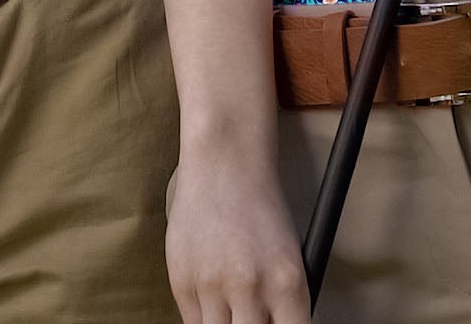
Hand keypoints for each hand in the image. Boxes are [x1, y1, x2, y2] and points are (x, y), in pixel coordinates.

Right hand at [166, 152, 311, 323]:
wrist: (223, 163)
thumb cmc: (260, 207)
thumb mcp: (289, 257)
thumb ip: (281, 303)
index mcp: (287, 282)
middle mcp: (250, 287)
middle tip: (252, 317)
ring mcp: (212, 285)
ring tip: (233, 306)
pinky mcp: (181, 280)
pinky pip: (193, 323)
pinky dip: (205, 317)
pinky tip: (214, 297)